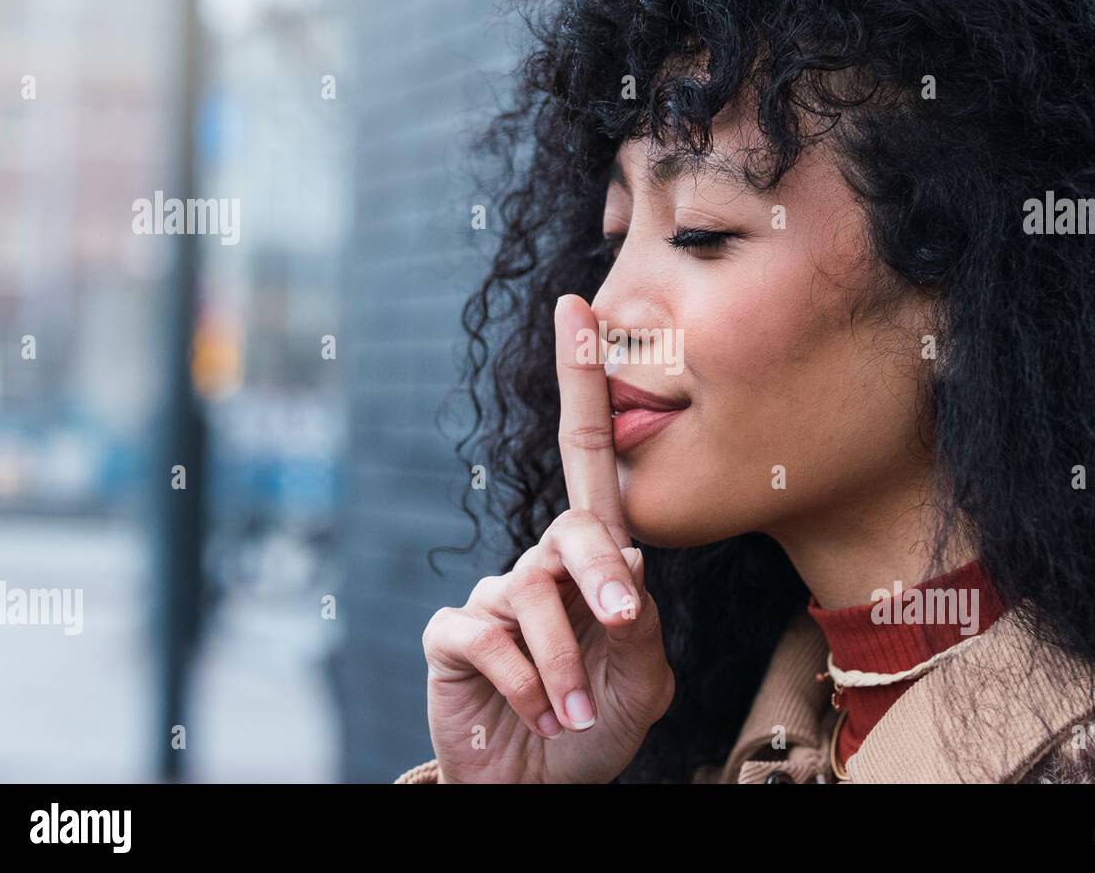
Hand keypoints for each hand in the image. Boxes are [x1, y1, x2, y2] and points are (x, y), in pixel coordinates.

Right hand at [422, 294, 674, 781]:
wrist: (547, 786)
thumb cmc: (599, 724)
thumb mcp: (642, 673)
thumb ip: (638, 615)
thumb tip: (629, 556)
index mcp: (591, 560)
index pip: (588, 455)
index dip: (582, 381)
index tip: (578, 308)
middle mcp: (540, 564)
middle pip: (570, 530)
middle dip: (597, 576)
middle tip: (619, 625)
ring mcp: (493, 598)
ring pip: (528, 594)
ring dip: (565, 660)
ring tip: (576, 709)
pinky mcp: (452, 637)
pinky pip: (483, 635)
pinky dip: (523, 679)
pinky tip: (538, 709)